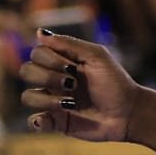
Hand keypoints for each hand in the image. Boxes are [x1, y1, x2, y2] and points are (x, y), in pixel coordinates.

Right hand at [20, 29, 139, 141]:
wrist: (128, 113)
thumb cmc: (115, 82)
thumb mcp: (96, 56)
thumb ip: (68, 44)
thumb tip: (38, 32)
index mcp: (63, 61)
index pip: (37, 53)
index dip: (50, 60)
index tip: (73, 68)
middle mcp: (54, 79)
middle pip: (27, 71)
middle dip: (47, 77)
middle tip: (72, 84)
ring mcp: (53, 101)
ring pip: (27, 97)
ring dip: (46, 99)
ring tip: (70, 103)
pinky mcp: (56, 122)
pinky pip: (33, 122)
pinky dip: (37, 121)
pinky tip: (56, 117)